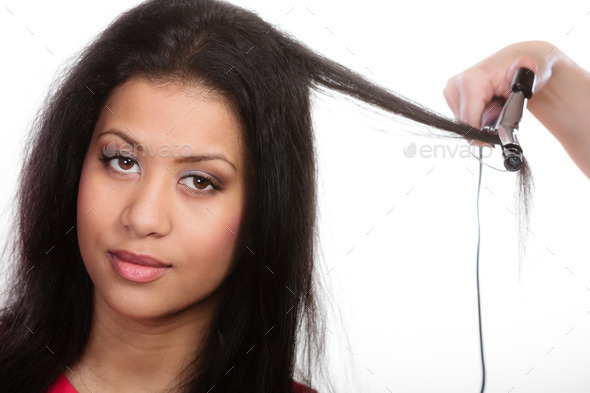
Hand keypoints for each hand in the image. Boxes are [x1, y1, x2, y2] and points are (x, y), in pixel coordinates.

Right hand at [443, 41, 557, 147]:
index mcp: (470, 81)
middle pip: (465, 124)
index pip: (469, 122)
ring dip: (479, 122)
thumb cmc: (522, 71)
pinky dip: (475, 117)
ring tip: (494, 108)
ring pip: (463, 123)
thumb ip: (524, 78)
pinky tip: (486, 107)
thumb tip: (526, 64)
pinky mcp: (450, 96)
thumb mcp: (528, 77)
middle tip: (501, 117)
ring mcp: (450, 90)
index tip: (496, 140)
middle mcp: (455, 85)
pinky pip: (462, 117)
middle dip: (483, 127)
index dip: (483, 136)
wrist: (513, 62)